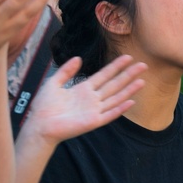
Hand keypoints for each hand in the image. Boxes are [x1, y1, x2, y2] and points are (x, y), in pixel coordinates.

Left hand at [23, 54, 146, 144]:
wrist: (39, 125)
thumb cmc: (44, 106)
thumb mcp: (53, 83)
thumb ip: (66, 71)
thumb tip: (78, 58)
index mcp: (83, 89)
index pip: (104, 75)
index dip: (116, 66)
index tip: (128, 57)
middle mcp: (92, 99)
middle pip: (114, 84)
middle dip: (128, 75)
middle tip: (143, 65)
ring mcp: (94, 110)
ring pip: (116, 98)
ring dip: (129, 90)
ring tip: (142, 81)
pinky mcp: (93, 122)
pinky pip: (110, 114)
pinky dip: (120, 108)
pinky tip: (131, 101)